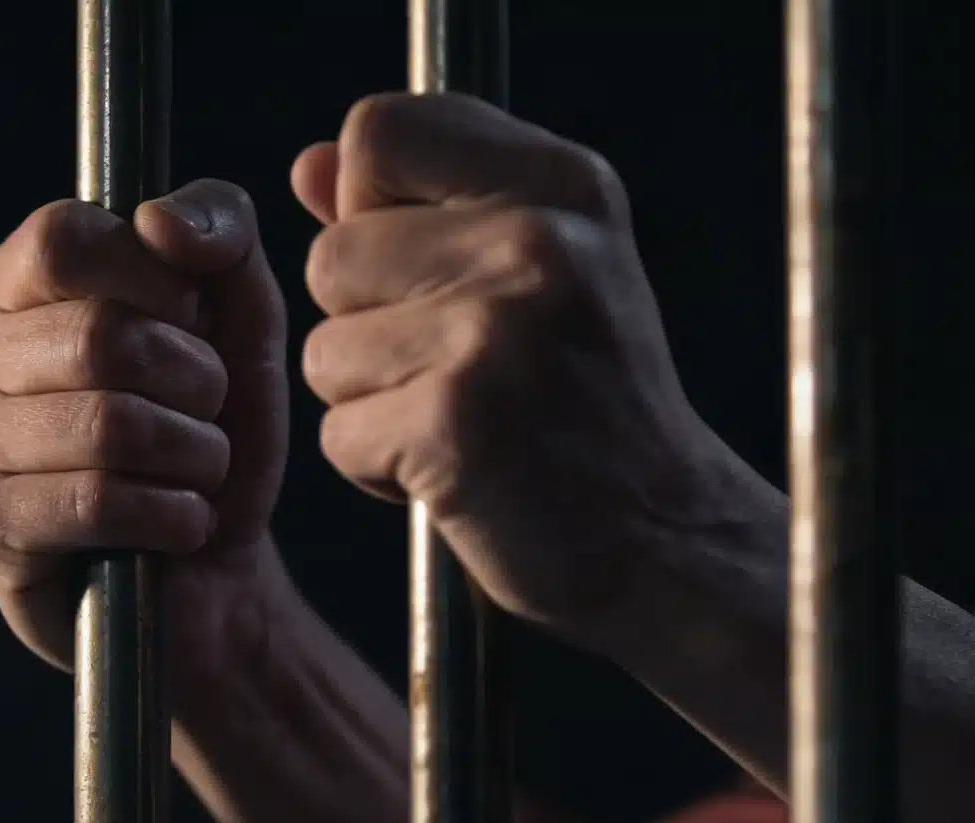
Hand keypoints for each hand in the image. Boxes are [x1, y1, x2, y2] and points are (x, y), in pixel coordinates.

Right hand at [0, 179, 288, 671]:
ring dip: (193, 456)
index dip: (159, 282)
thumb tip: (157, 220)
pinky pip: (94, 503)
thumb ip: (220, 232)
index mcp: (10, 283)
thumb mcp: (241, 317)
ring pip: (108, 426)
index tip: (195, 325)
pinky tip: (178, 525)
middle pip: (99, 337)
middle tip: (208, 417)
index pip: (66, 240)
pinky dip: (171, 516)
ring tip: (198, 473)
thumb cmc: (210, 430)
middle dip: (196, 384)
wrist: (212, 571)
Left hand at [292, 93, 768, 650]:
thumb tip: (308, 167)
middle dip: (365, 326)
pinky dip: (379, 469)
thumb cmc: (591, 408)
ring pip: (325, 349)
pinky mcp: (453, 424)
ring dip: (370, 402)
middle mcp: (535, 241)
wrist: (666, 538)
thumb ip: (420, 211)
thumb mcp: (538, 274)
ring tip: (460, 420)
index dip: (366, 203)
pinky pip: (339, 435)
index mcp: (561, 184)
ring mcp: (493, 333)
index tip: (421, 267)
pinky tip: (456, 473)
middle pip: (332, 254)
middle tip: (457, 370)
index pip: (379, 133)